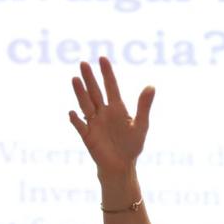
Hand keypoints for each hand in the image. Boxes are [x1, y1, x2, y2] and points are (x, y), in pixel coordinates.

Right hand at [68, 56, 154, 178]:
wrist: (122, 165)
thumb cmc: (132, 145)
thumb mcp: (141, 125)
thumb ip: (144, 106)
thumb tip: (151, 86)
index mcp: (117, 108)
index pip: (111, 87)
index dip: (107, 73)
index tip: (102, 58)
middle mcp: (104, 113)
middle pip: (95, 92)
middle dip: (90, 78)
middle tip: (83, 63)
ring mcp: (94, 123)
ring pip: (85, 105)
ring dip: (80, 93)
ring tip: (75, 79)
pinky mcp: (88, 136)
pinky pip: (80, 126)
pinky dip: (76, 120)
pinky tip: (72, 113)